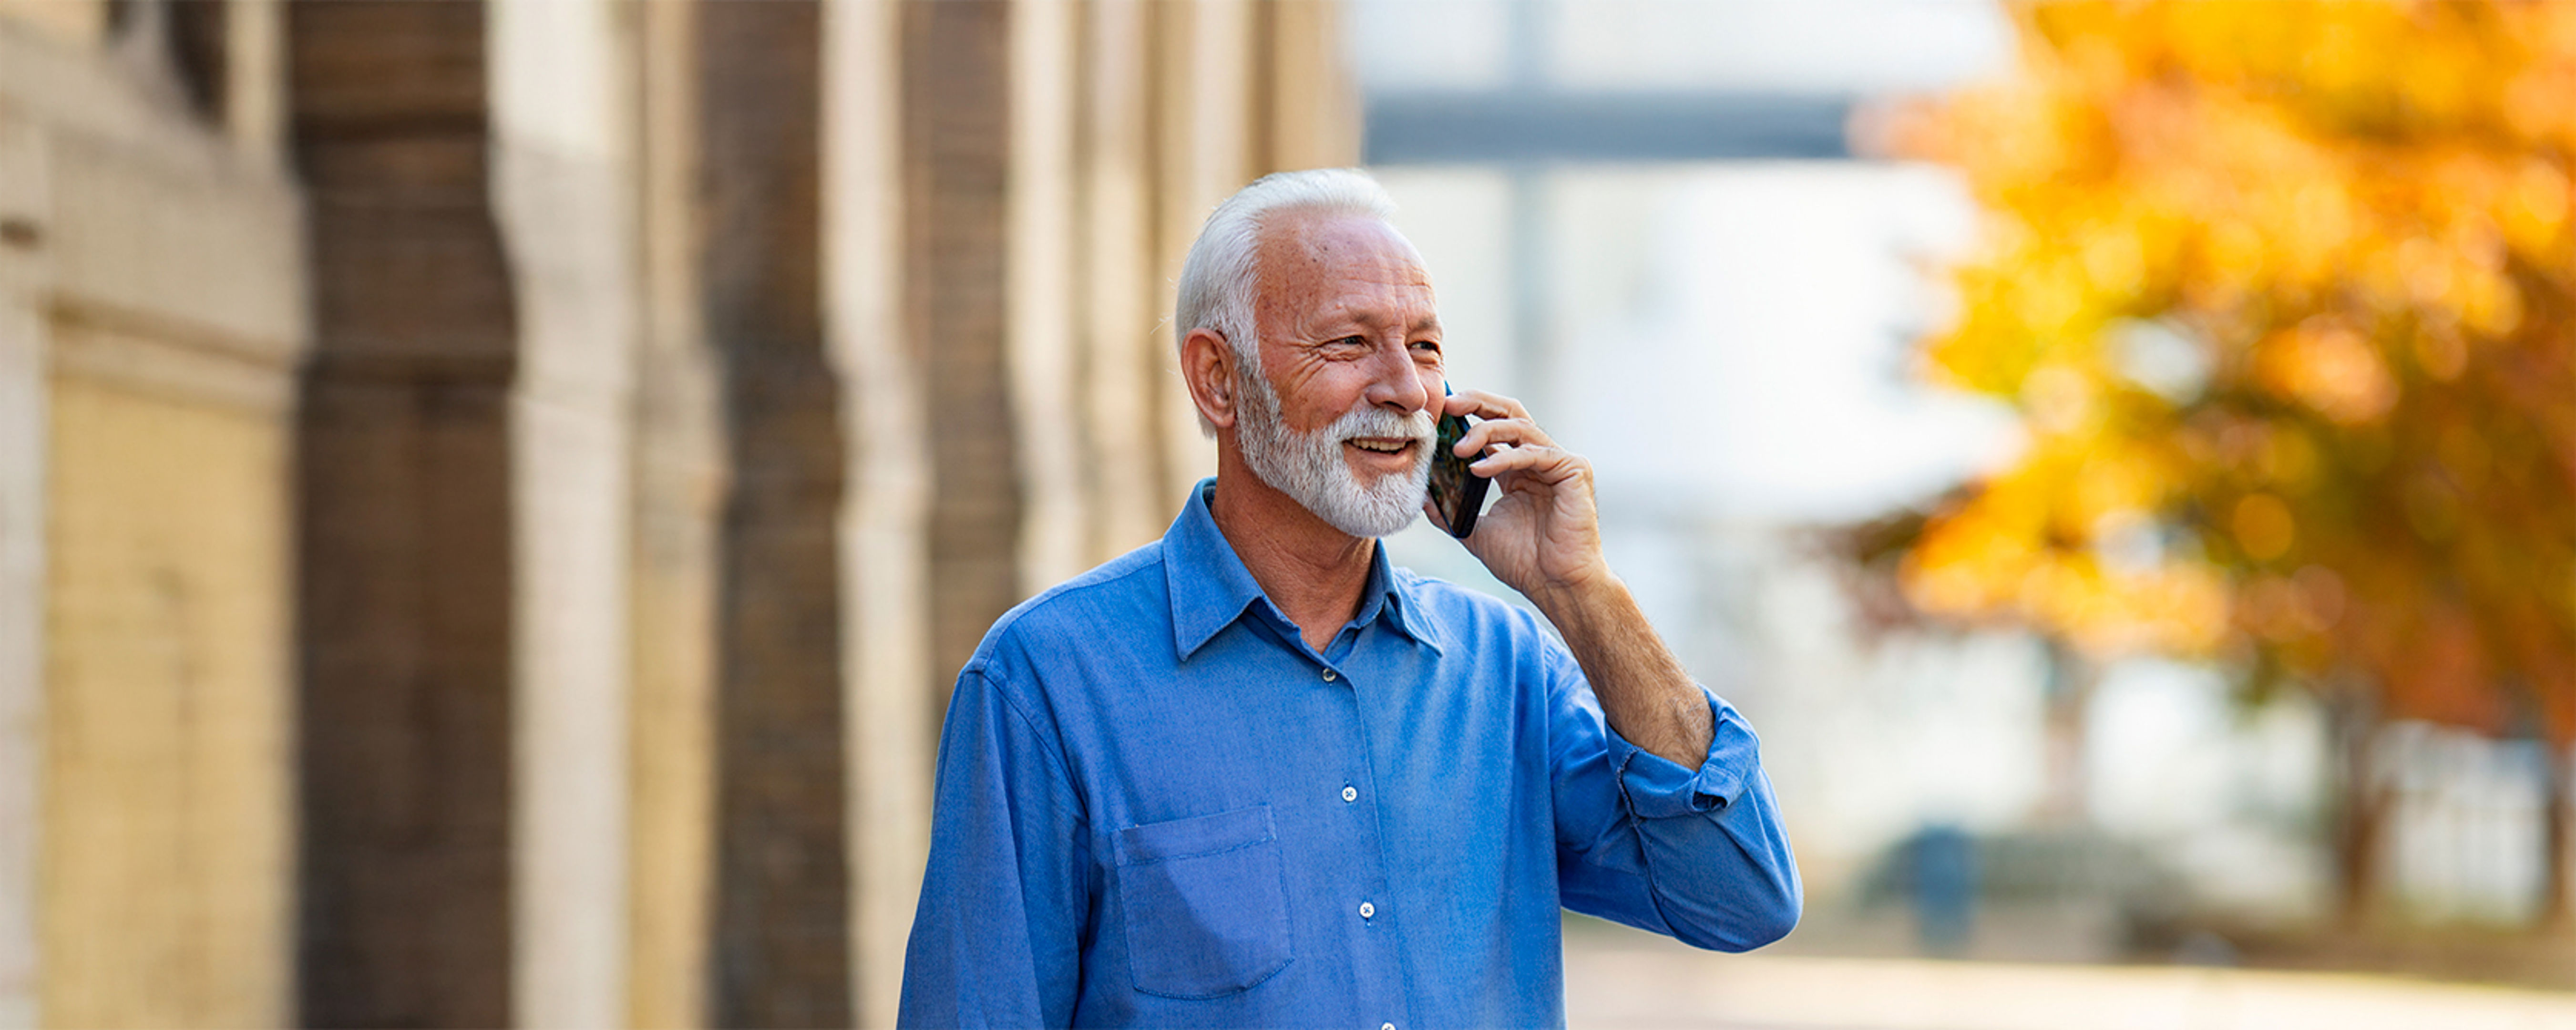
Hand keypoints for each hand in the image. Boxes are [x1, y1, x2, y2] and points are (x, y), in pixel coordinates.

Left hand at [1423, 389, 1610, 604]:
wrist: (1555, 585)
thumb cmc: (1524, 562)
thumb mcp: (1474, 532)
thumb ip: (1450, 511)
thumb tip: (1420, 495)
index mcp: (1517, 469)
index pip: (1493, 429)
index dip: (1467, 417)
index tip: (1438, 415)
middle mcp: (1538, 459)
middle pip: (1509, 413)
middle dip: (1478, 403)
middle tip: (1450, 404)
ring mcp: (1558, 462)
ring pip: (1520, 426)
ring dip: (1485, 431)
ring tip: (1457, 448)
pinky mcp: (1574, 469)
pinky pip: (1534, 452)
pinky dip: (1504, 458)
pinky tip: (1478, 469)